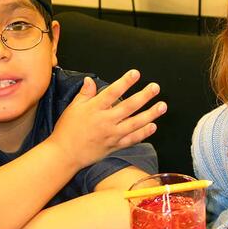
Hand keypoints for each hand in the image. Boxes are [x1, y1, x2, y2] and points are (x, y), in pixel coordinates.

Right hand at [48, 69, 166, 168]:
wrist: (65, 154)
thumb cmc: (67, 130)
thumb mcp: (73, 108)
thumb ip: (85, 94)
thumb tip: (91, 80)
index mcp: (95, 109)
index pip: (112, 92)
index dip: (125, 82)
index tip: (136, 74)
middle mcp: (105, 121)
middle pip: (129, 107)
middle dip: (144, 96)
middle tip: (155, 87)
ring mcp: (112, 134)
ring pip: (135, 123)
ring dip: (150, 114)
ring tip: (162, 106)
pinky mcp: (114, 146)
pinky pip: (132, 139)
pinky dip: (143, 134)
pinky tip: (153, 126)